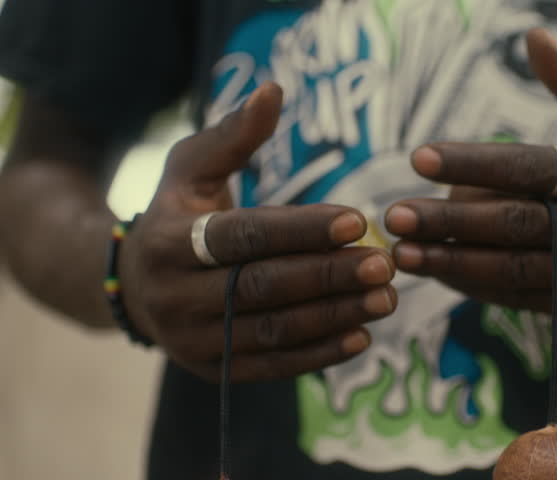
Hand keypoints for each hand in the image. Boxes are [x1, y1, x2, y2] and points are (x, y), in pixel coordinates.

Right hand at [119, 83, 396, 381]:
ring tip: (387, 299)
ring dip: (336, 316)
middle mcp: (174, 296)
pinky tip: (362, 336)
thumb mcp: (191, 168)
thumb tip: (274, 89)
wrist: (137, 285)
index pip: (245, 236)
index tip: (358, 221)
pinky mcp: (212, 370)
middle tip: (385, 264)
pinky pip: (272, 366)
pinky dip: (320, 354)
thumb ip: (233, 135)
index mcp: (169, 241)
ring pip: (274, 330)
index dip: (302, 229)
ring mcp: (191, 340)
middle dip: (330, 275)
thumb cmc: (178, 214)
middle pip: (264, 286)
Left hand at [384, 29, 556, 321]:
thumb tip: (533, 35)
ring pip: (516, 269)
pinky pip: (523, 297)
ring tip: (403, 254)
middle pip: (518, 224)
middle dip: (451, 221)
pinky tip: (438, 273)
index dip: (475, 162)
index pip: (533, 167)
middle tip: (395, 216)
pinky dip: (477, 288)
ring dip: (454, 263)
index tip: (419, 155)